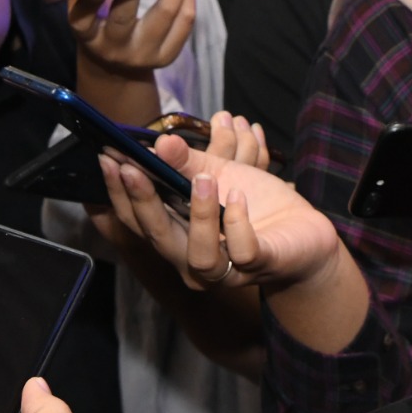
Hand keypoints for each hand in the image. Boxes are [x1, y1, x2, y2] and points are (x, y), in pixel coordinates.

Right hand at [66, 0, 200, 75]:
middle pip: (123, 15)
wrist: (113, 63)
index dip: (90, 0)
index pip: (82, 17)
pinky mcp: (166, 57)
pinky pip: (184, 21)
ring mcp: (141, 55)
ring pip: (165, 13)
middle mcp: (112, 47)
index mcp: (86, 33)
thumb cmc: (95, 15)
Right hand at [97, 115, 342, 292]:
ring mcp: (228, 269)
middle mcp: (194, 259)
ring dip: (198, 214)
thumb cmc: (255, 204)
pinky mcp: (261, 266)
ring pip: (199, 255)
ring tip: (204, 179)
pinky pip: (242, 252)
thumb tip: (158, 143)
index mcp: (178, 235)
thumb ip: (185, 163)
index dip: (119, 192)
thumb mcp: (217, 174)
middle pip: (159, 239)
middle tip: (131, 166)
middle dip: (142, 202)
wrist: (304, 233)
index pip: (138, 220)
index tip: (107, 157)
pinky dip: (238, 224)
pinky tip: (238, 197)